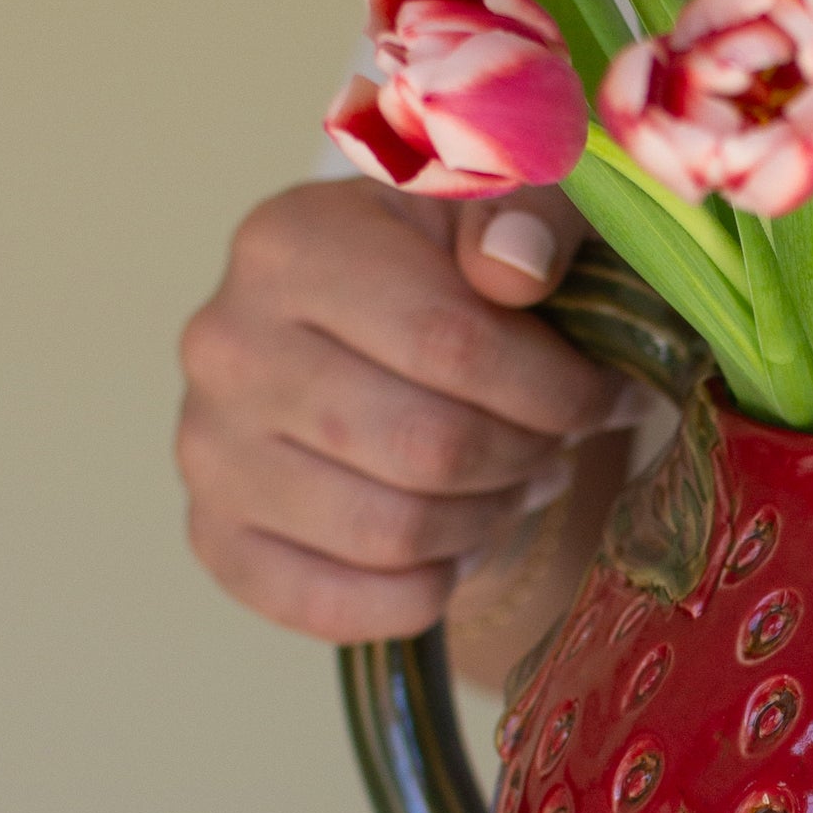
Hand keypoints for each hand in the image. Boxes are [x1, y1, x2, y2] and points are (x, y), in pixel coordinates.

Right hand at [177, 174, 639, 651]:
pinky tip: (453, 544)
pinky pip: (333, 605)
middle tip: (556, 442)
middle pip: (426, 447)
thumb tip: (516, 270)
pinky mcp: (215, 537)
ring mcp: (207, 448)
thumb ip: (532, 214)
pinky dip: (420, 592)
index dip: (556, 389)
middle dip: (524, 456)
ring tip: (511, 482)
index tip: (606, 396)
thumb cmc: (449, 269)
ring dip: (483, 521)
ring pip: (390, 533)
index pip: (450, 342)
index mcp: (290, 243)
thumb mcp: (505, 208)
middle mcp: (225, 344)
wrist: (364, 337)